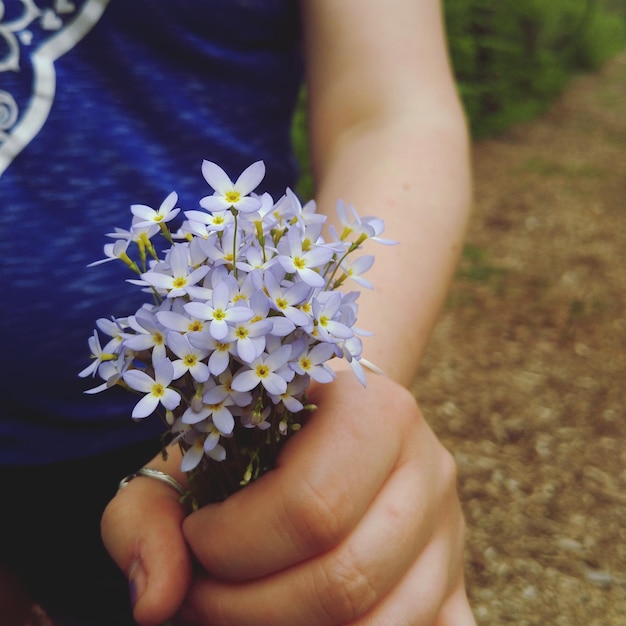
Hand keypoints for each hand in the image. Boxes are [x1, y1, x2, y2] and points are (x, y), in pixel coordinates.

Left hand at [102, 371, 474, 624]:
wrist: (324, 416)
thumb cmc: (254, 431)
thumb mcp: (190, 450)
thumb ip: (150, 516)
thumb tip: (153, 602)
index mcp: (371, 412)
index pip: (310, 506)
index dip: (231, 546)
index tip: (196, 538)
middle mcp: (426, 466)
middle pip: (345, 578)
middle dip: (247, 609)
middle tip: (202, 594)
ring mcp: (448, 528)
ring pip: (383, 625)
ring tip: (241, 608)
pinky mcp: (455, 576)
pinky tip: (313, 624)